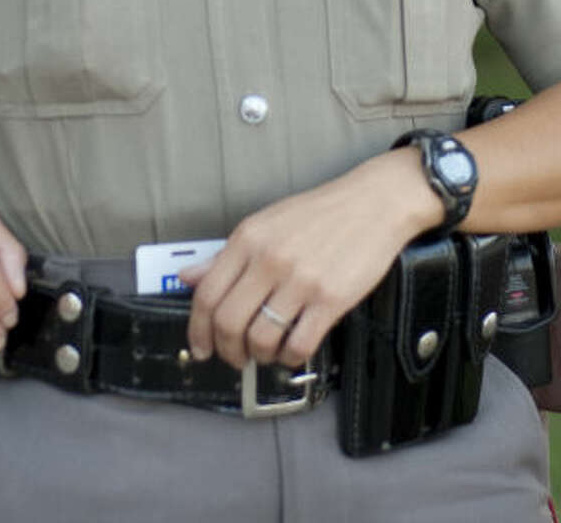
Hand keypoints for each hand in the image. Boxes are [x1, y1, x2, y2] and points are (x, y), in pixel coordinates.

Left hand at [180, 148, 439, 370]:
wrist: (372, 203)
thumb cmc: (319, 214)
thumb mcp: (265, 224)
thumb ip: (226, 254)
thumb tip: (188, 276)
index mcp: (248, 238)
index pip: (207, 294)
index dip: (197, 330)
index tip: (201, 347)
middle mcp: (269, 259)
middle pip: (228, 322)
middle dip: (226, 350)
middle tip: (235, 357)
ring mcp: (300, 280)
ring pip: (261, 339)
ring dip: (260, 356)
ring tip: (267, 353)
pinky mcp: (330, 299)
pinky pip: (299, 345)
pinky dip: (289, 358)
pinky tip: (292, 351)